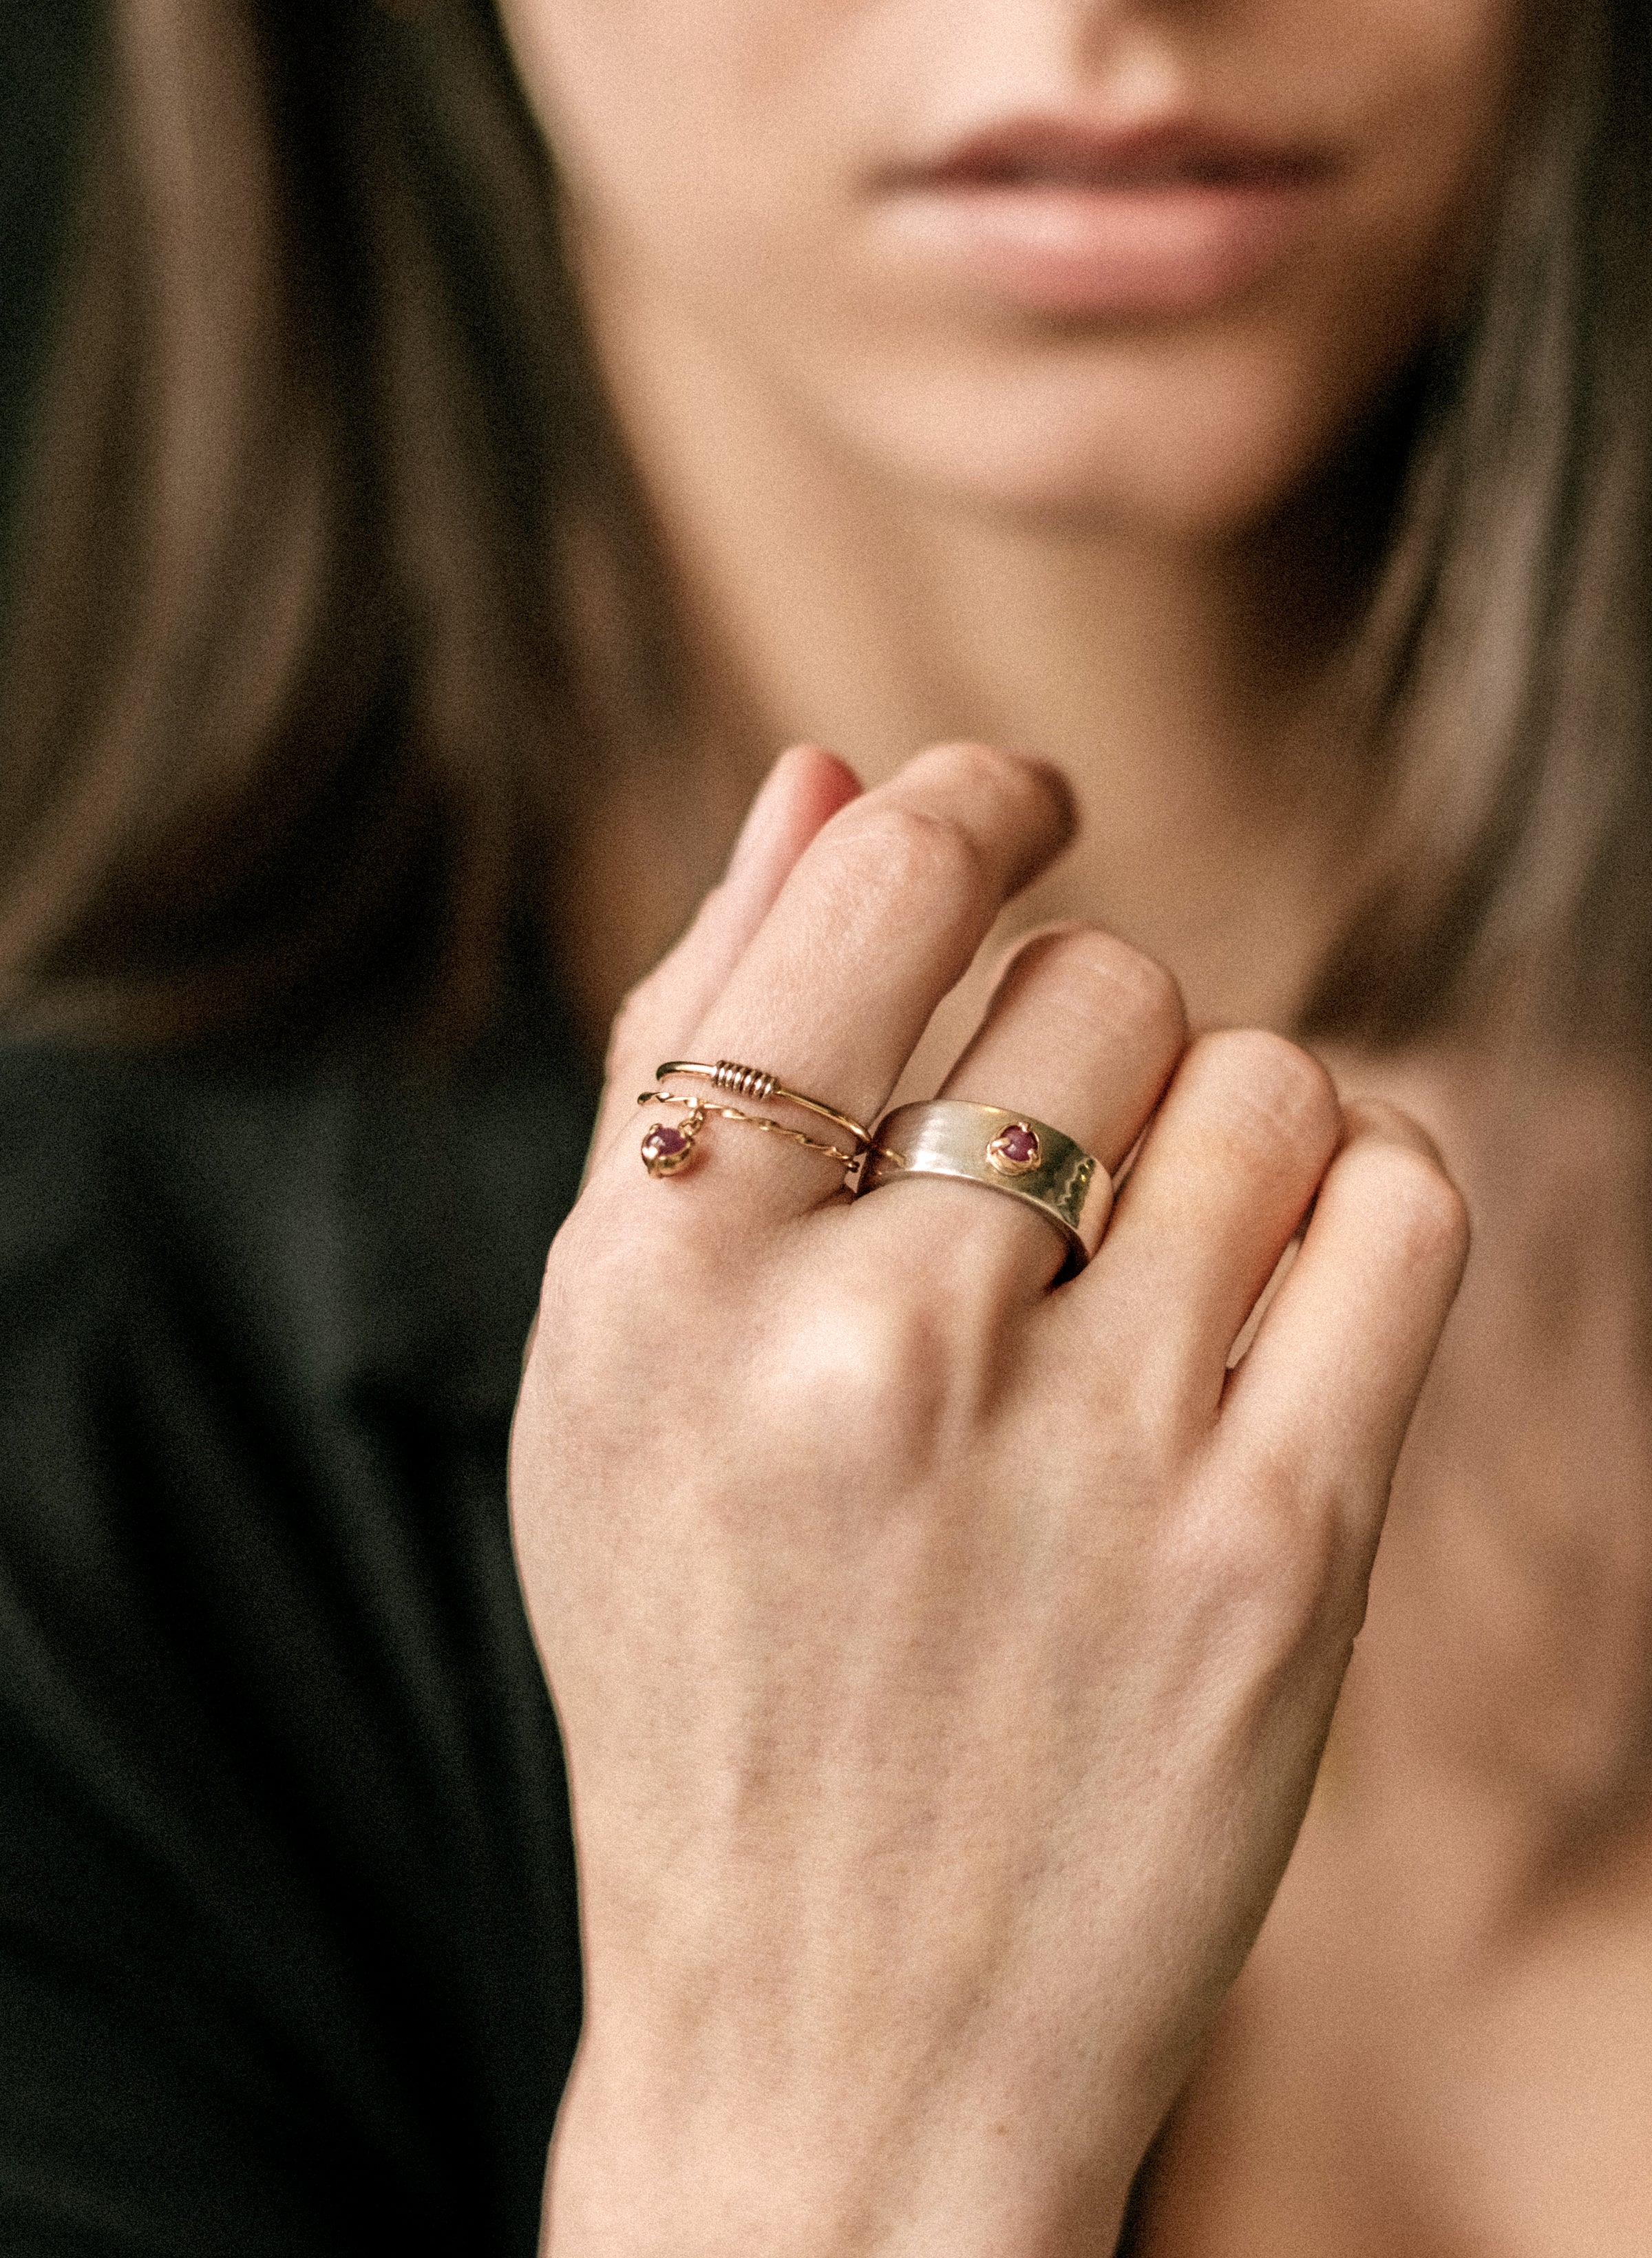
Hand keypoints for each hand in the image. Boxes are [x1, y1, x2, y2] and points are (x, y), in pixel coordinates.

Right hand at [511, 743, 1467, 2256]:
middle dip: (1081, 1035)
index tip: (1019, 808)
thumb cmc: (705, 1655)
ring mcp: (1092, 1456)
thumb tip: (824, 772)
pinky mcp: (1280, 1557)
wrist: (834, 2044)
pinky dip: (1359, 1202)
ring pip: (1266, 1076)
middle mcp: (870, 1348)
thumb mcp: (606, 1366)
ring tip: (1143, 1270)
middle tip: (1035, 1181)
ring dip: (1219, 1131)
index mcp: (663, 1278)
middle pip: (1100, 979)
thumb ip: (694, 1049)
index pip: (884, 882)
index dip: (976, 801)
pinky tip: (1276, 1289)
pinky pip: (1404, 1201)